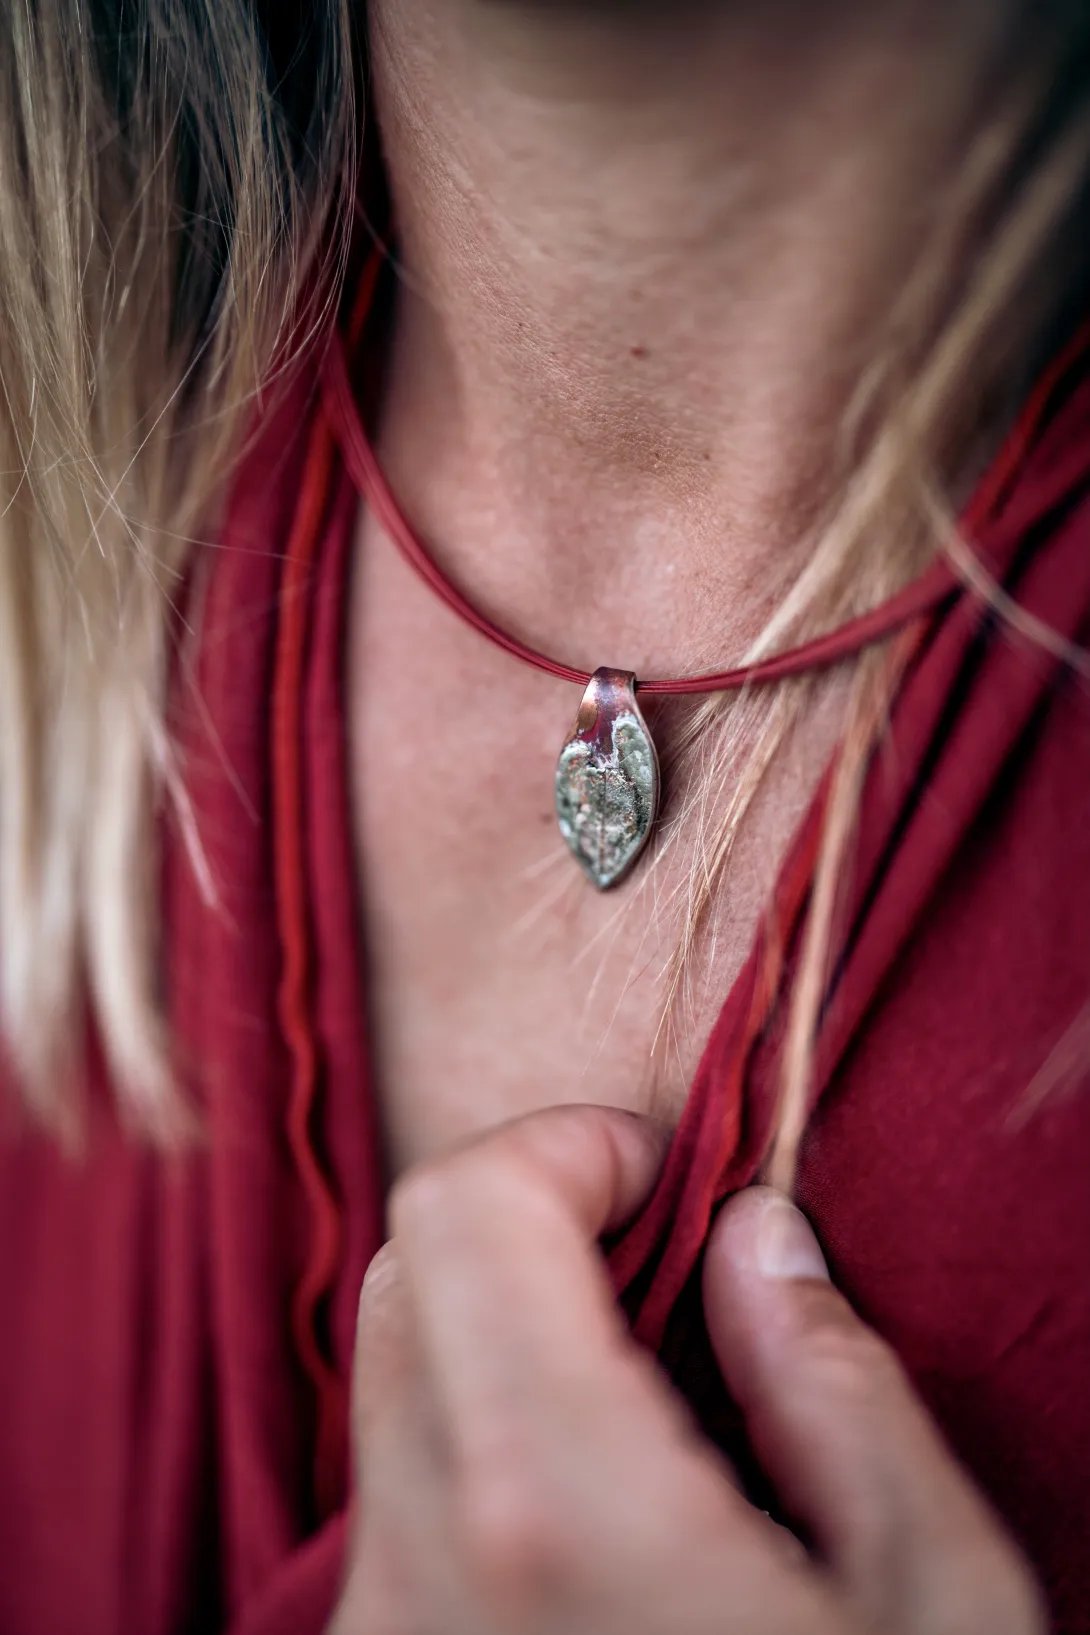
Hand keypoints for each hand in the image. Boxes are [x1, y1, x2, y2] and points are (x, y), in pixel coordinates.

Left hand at [328, 1105, 1043, 1634]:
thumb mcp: (932, 1603)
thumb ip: (832, 1383)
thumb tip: (757, 1238)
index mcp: (553, 1514)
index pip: (460, 1211)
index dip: (563, 1147)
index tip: (664, 1172)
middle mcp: (419, 1569)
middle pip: (408, 1273)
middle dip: (532, 1222)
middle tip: (667, 1264)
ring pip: (391, 1376)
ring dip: (505, 1324)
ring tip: (655, 1391)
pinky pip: (397, 1488)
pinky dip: (481, 1426)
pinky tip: (601, 1498)